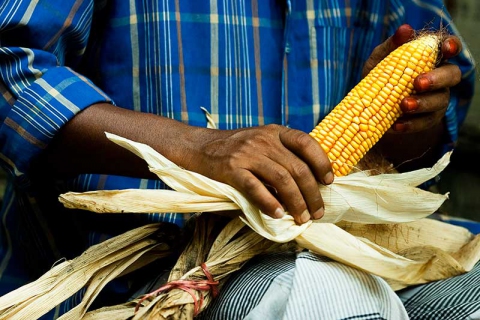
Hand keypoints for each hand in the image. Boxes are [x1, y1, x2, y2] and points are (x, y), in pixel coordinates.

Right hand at [40, 103, 331, 224]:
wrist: (194, 146)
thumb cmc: (230, 147)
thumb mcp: (258, 140)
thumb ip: (279, 152)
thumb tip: (306, 179)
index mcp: (273, 131)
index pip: (307, 142)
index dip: (322, 162)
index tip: (328, 181)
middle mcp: (263, 139)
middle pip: (298, 168)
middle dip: (312, 194)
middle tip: (316, 212)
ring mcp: (247, 153)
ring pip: (282, 180)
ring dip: (296, 203)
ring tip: (301, 219)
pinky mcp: (231, 169)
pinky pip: (256, 189)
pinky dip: (269, 204)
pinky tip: (277, 215)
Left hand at [362, 24, 462, 168]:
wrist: (367, 107)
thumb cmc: (378, 76)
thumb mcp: (379, 60)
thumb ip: (392, 45)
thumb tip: (405, 30)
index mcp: (431, 57)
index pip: (448, 48)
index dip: (450, 47)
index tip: (446, 49)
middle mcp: (440, 77)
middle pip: (452, 75)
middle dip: (436, 79)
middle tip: (418, 83)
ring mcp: (437, 99)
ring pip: (440, 101)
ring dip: (422, 103)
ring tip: (402, 105)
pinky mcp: (428, 119)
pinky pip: (425, 123)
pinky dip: (410, 124)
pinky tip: (395, 125)